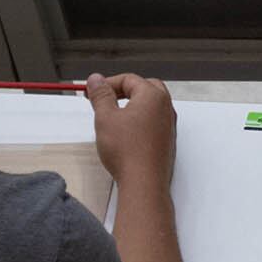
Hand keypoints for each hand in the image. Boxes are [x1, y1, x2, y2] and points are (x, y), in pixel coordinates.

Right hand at [84, 73, 176, 188]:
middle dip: (122, 91)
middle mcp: (165, 108)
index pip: (129, 79)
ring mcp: (168, 125)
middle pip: (144, 88)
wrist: (143, 182)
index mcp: (153, 96)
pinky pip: (152, 122)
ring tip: (112, 116)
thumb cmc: (127, 151)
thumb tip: (96, 80)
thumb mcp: (105, 117)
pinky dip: (138, 120)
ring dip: (130, 105)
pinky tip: (125, 133)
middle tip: (104, 99)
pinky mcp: (166, 140)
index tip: (92, 91)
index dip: (107, 83)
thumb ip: (100, 95)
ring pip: (149, 106)